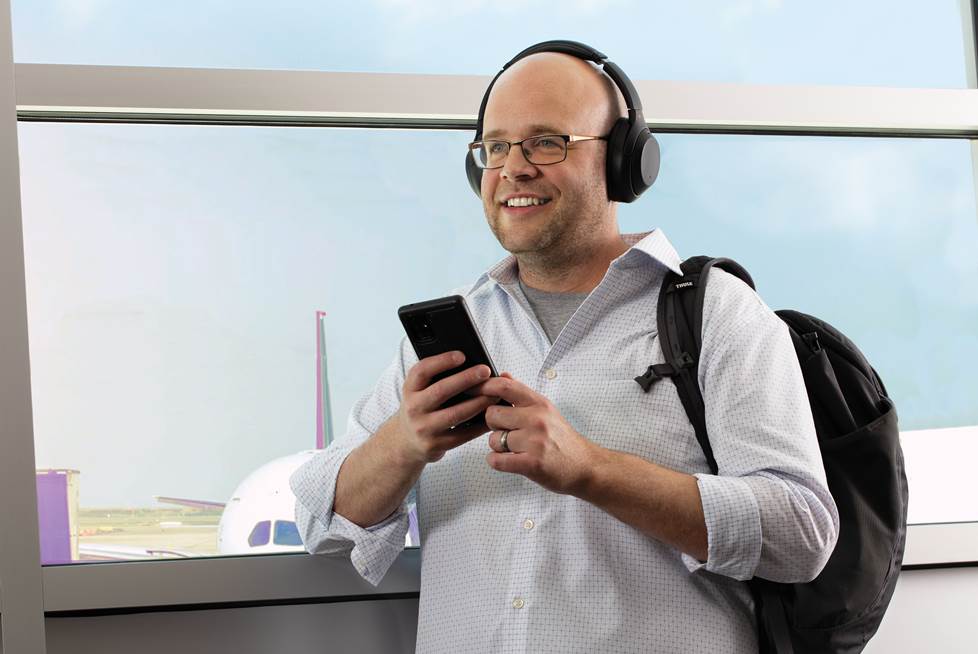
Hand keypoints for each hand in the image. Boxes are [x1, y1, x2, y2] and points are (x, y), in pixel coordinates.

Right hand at [395, 351, 497, 464]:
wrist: (405, 442)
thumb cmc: (422, 408)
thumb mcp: (420, 391)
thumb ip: (437, 378)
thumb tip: (471, 365)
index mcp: (410, 389)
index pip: (422, 371)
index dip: (441, 361)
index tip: (461, 355)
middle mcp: (413, 408)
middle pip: (441, 391)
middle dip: (465, 379)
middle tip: (485, 370)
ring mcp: (423, 428)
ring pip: (455, 414)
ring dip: (478, 403)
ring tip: (495, 394)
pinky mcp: (435, 445)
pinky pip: (462, 434)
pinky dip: (480, 425)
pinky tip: (492, 415)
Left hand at [481, 373, 595, 495]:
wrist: (586, 466)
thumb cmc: (563, 440)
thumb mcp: (546, 410)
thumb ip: (522, 395)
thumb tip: (503, 375)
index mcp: (539, 404)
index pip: (504, 386)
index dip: (483, 387)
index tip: (472, 390)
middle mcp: (537, 419)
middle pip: (492, 414)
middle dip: (493, 425)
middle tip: (506, 431)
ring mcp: (535, 442)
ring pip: (493, 440)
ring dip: (498, 447)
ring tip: (515, 449)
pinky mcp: (532, 464)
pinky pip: (497, 460)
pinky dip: (497, 462)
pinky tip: (509, 460)